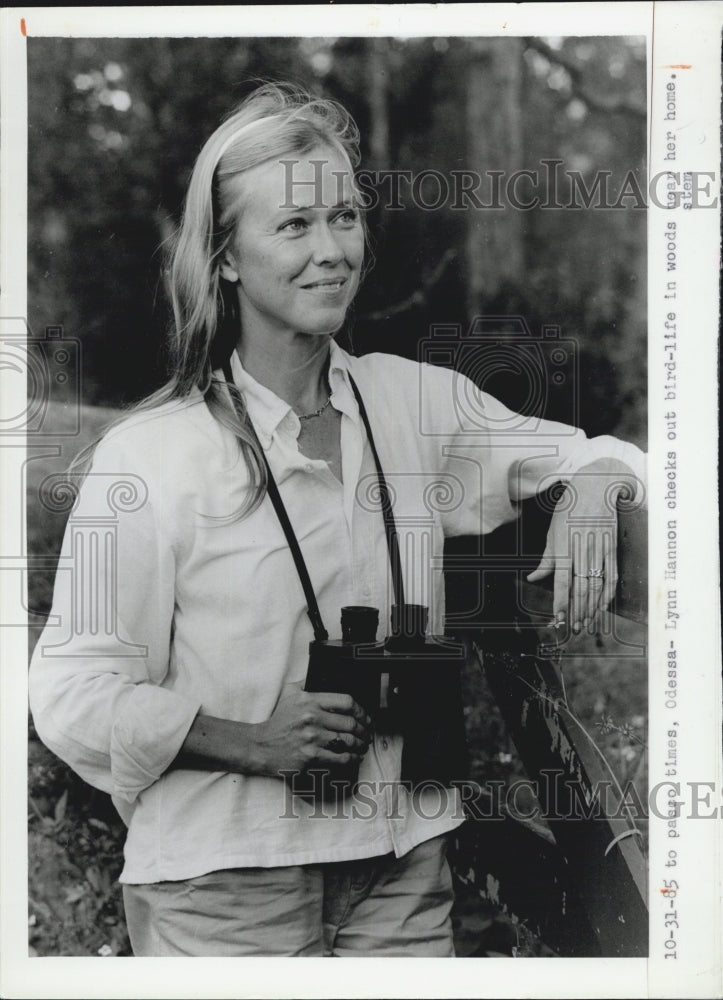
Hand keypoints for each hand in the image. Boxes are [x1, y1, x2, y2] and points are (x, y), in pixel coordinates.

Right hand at [250, 682, 372, 777]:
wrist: (262, 746)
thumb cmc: (278, 720)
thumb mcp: (289, 693)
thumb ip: (307, 683)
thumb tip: (325, 677)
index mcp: (309, 700)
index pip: (346, 702)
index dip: (361, 710)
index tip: (365, 716)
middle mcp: (312, 718)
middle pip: (350, 723)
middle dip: (364, 729)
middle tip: (367, 733)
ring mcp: (312, 739)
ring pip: (348, 741)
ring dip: (360, 744)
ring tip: (362, 745)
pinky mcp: (311, 757)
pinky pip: (340, 758)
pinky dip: (351, 758)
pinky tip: (354, 757)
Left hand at [527, 458, 630, 635]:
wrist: (597, 485)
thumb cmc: (570, 507)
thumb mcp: (553, 530)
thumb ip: (546, 559)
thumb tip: (534, 579)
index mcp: (564, 545)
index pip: (562, 581)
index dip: (562, 602)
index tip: (559, 619)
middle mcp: (582, 549)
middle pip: (581, 588)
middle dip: (577, 611)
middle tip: (573, 629)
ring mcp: (600, 549)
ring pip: (597, 586)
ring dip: (592, 608)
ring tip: (587, 624)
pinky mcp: (612, 548)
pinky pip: (612, 576)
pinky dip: (607, 594)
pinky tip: (603, 606)